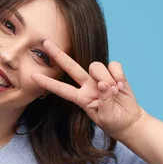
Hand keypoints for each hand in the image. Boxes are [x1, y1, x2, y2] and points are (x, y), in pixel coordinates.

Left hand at [30, 39, 148, 140]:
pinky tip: (121, 85)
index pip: (61, 89)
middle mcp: (87, 85)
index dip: (47, 83)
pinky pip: (113, 65)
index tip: (32, 76)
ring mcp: (100, 78)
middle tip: (46, 42)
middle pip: (71, 67)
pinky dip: (117, 74)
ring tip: (115, 91)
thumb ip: (104, 102)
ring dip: (105, 77)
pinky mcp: (114, 73)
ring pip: (95, 66)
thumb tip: (103, 85)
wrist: (129, 121)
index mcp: (81, 98)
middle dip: (58, 55)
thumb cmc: (114, 121)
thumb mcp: (106, 117)